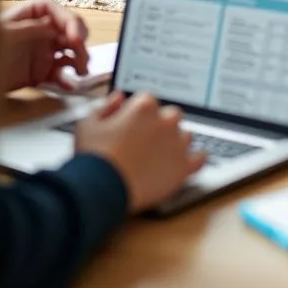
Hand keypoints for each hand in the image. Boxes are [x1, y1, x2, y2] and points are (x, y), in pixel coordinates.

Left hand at [0, 0, 89, 92]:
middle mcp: (40, 32)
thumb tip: (51, 26)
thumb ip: (26, 29)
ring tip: (81, 71)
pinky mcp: (42, 73)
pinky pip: (61, 73)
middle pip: (68, 29)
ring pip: (71, 51)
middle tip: (82, 55)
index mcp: (28, 17)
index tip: (74, 37)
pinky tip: (68, 84)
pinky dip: (68, 78)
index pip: (54, 10)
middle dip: (79, 40)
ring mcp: (43, 52)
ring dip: (81, 58)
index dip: (68, 19)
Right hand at [75, 91, 204, 213]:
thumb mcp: (88, 124)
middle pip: (170, 116)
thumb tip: (119, 97)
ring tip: (156, 159)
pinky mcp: (184, 166)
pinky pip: (199, 158)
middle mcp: (166, 120)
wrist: (99, 190)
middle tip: (142, 144)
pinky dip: (193, 160)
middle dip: (159, 127)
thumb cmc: (93, 158)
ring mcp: (178, 143)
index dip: (137, 115)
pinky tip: (183, 164)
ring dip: (174, 143)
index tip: (130, 128)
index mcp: (145, 106)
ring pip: (184, 136)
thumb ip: (105, 106)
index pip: (148, 102)